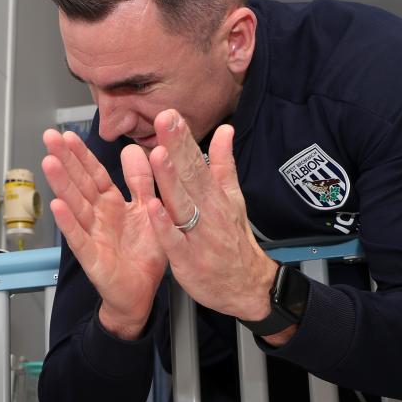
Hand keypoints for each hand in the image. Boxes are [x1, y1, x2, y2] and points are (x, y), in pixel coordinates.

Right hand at [41, 128, 166, 339]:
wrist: (141, 293)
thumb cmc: (143, 255)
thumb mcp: (149, 210)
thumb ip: (142, 182)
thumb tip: (134, 149)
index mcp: (112, 204)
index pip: (95, 174)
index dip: (82, 154)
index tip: (68, 134)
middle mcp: (98, 217)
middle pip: (80, 184)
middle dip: (65, 160)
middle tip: (49, 138)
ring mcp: (93, 236)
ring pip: (75, 206)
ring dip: (62, 185)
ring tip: (49, 163)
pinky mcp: (93, 258)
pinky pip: (79, 238)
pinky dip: (68, 223)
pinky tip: (57, 207)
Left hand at [141, 110, 287, 343]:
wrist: (248, 287)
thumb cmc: (234, 241)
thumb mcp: (233, 199)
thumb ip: (224, 164)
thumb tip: (225, 130)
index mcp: (215, 195)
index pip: (198, 161)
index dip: (184, 138)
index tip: (171, 114)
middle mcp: (208, 211)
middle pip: (190, 176)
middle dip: (176, 148)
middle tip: (165, 120)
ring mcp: (198, 235)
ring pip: (182, 204)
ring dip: (170, 180)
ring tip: (159, 155)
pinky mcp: (188, 260)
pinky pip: (174, 240)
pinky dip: (165, 225)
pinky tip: (153, 208)